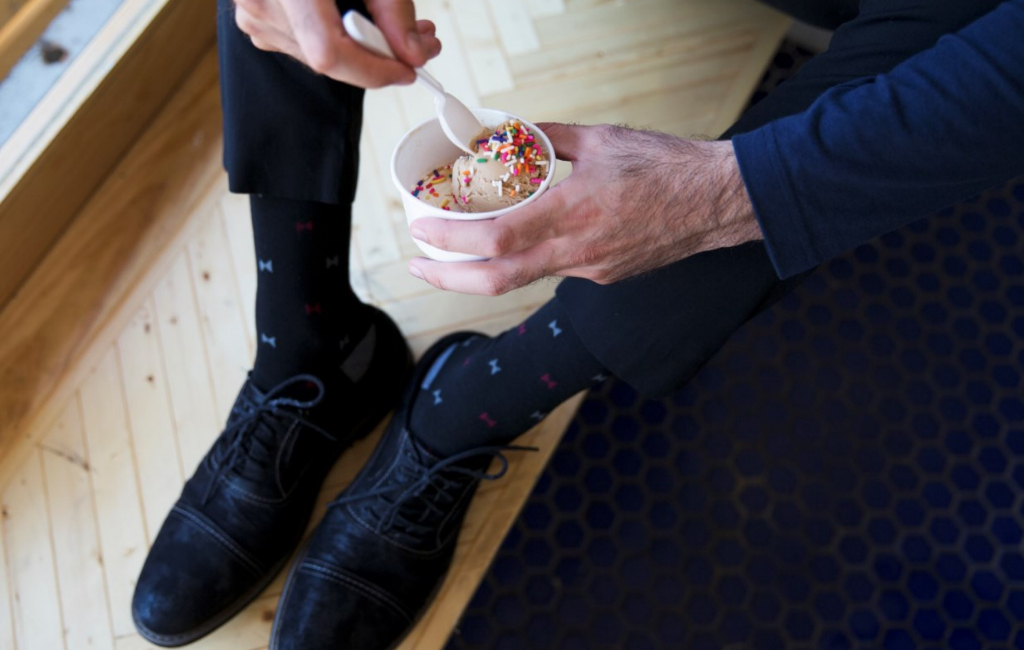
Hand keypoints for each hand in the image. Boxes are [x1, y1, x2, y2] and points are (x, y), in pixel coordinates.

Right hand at [233, 0, 441, 87]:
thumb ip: (392, 8)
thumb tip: (413, 53)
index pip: (330, 53)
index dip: (373, 70)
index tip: (406, 70)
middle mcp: (263, 4)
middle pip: (329, 60)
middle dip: (379, 59)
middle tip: (417, 44)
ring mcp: (256, 17)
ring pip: (321, 58)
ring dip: (363, 51)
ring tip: (393, 27)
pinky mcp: (260, 22)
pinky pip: (306, 46)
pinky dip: (338, 41)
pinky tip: (359, 24)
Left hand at [407, 123, 763, 295]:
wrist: (717, 202)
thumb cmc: (666, 165)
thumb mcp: (601, 140)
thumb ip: (551, 140)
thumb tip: (514, 135)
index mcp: (573, 212)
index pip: (495, 239)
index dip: (450, 242)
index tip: (423, 232)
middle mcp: (577, 251)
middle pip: (497, 281)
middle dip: (448, 279)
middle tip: (419, 266)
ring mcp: (591, 271)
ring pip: (524, 277)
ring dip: (484, 269)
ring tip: (460, 249)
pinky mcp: (604, 277)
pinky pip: (556, 270)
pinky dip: (530, 257)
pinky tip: (526, 238)